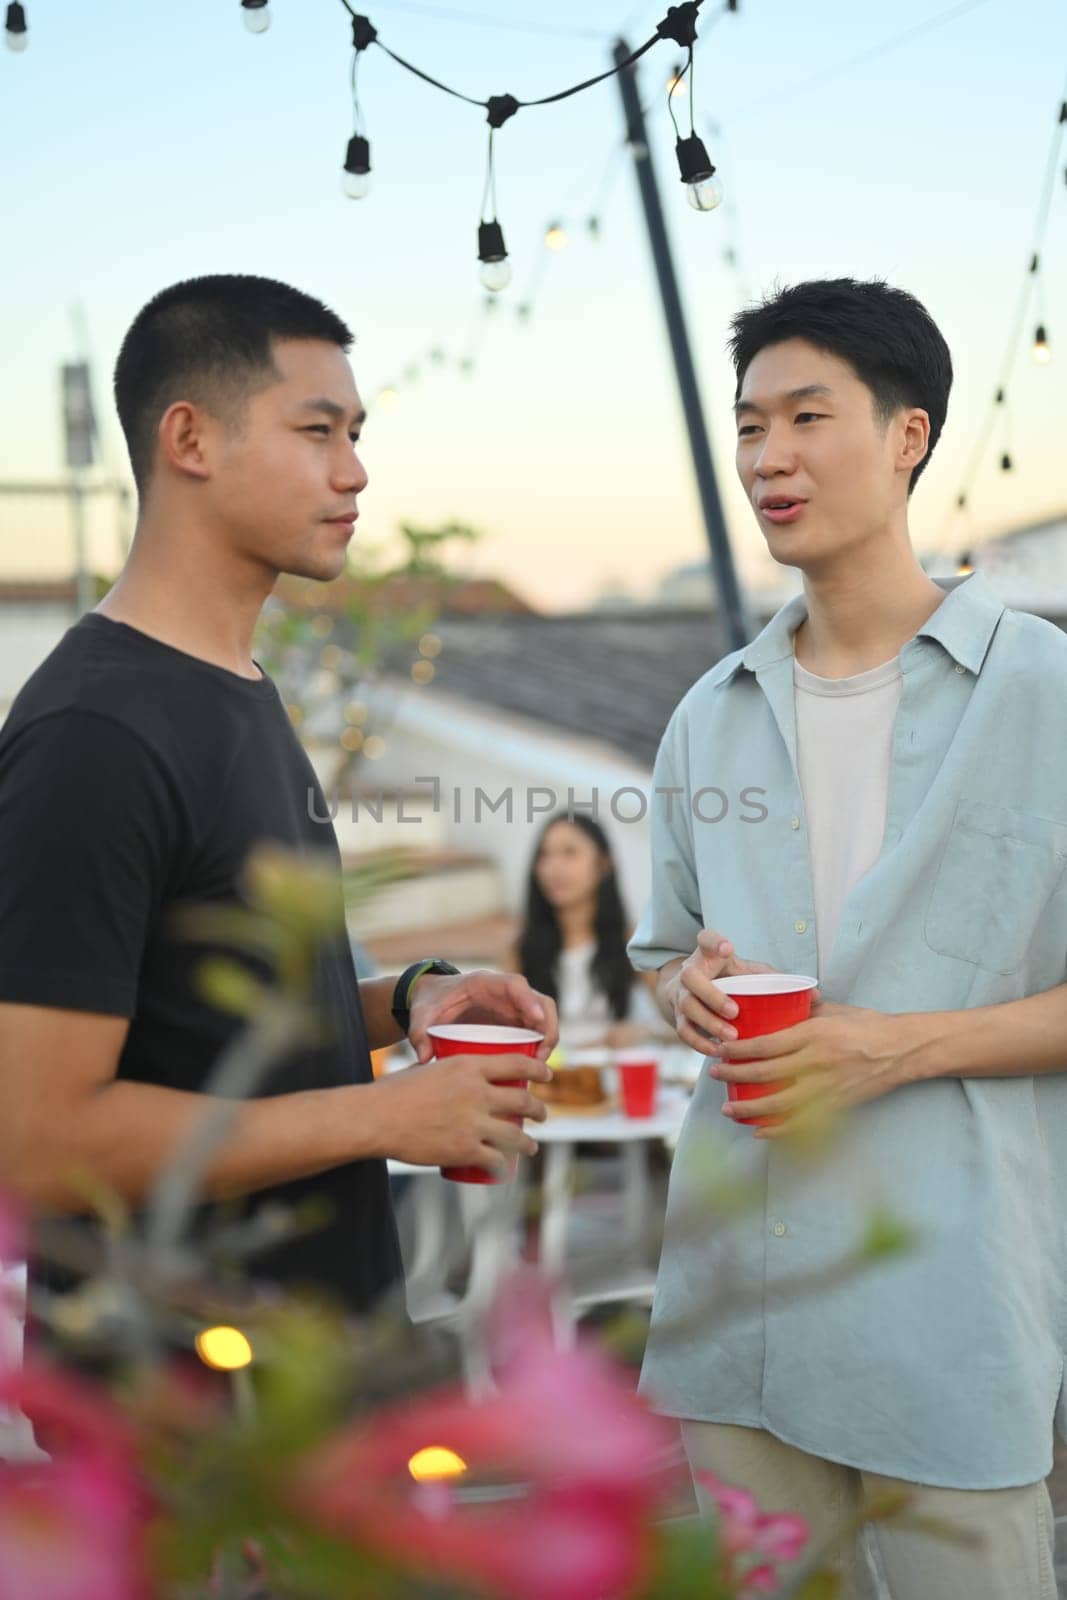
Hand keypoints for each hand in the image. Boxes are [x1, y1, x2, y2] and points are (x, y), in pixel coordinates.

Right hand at [372, 1053, 552, 1176]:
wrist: (376, 1118)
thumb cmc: (394, 1092)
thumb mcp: (427, 1068)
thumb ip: (445, 1071)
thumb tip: (452, 1073)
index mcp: (469, 1067)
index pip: (517, 1065)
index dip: (538, 1071)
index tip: (547, 1075)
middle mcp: (477, 1093)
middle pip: (523, 1102)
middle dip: (539, 1110)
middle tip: (542, 1114)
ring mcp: (473, 1123)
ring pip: (516, 1135)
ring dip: (529, 1143)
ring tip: (532, 1145)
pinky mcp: (464, 1150)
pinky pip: (495, 1160)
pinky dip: (502, 1165)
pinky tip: (506, 1167)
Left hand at [407, 969, 558, 1063]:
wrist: (433, 1000)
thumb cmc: (431, 1002)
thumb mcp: (422, 1014)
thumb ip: (420, 1032)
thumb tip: (424, 1057)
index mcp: (485, 983)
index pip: (515, 986)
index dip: (529, 1001)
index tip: (537, 1020)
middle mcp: (506, 993)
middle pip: (540, 1002)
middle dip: (548, 1026)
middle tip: (541, 1055)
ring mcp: (514, 1007)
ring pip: (544, 1018)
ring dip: (548, 1039)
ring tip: (538, 1065)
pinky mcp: (515, 1021)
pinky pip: (536, 1031)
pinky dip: (540, 1046)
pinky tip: (531, 1067)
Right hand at [661, 929, 784, 1054]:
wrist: (690, 991)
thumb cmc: (727, 978)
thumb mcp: (745, 971)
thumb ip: (774, 979)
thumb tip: (815, 994)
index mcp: (708, 954)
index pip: (706, 939)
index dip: (714, 942)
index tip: (727, 948)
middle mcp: (689, 971)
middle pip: (690, 977)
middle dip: (712, 995)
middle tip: (735, 1011)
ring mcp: (680, 994)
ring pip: (687, 1006)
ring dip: (709, 1023)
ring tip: (732, 1037)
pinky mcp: (677, 1016)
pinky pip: (684, 1030)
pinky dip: (699, 1043)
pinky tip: (718, 1051)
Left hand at [712, 1002, 918, 1138]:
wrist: (903, 1050)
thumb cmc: (868, 1025)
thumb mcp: (835, 1011)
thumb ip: (806, 1010)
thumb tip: (779, 1003)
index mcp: (813, 1034)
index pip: (765, 1045)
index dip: (737, 1051)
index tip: (719, 1051)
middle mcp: (817, 1061)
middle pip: (765, 1074)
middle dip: (734, 1076)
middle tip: (714, 1075)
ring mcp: (827, 1086)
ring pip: (779, 1103)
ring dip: (749, 1109)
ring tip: (728, 1109)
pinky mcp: (837, 1105)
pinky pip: (802, 1122)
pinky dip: (778, 1129)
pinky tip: (759, 1131)